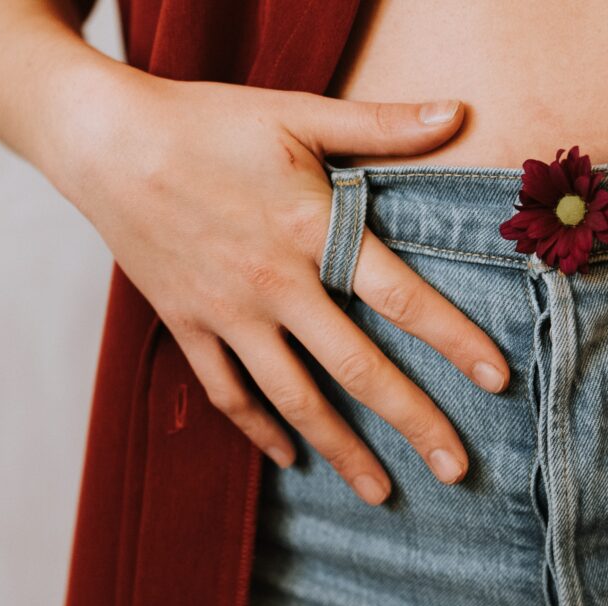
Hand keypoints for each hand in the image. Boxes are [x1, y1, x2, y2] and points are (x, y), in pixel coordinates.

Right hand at [49, 66, 509, 505]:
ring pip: (292, 397)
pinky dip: (258, 428)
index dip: (453, 339)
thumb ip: (380, 124)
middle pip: (354, 367)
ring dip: (339, 448)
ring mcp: (227, 313)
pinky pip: (227, 391)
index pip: (400, 296)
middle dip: (411, 421)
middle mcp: (274, 284)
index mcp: (310, 231)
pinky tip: (287, 456)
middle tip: (454, 468)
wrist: (108, 144)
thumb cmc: (205, 122)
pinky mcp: (188, 325)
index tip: (498, 382)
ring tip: (379, 491)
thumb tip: (459, 112)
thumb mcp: (296, 112)